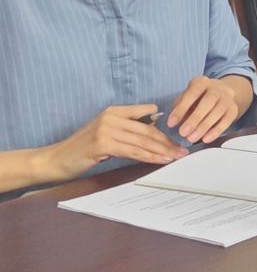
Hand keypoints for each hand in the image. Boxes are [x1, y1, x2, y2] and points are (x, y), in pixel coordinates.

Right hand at [42, 103, 186, 180]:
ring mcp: (107, 129)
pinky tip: (161, 161)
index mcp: (115, 110)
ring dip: (163, 150)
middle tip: (184, 150)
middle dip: (168, 141)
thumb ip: (127, 129)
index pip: (148, 115)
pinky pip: (133, 151)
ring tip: (177, 157)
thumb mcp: (106, 133)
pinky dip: (149, 157)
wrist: (56, 159)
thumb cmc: (83, 148)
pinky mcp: (103, 144)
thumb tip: (154, 132)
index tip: (179, 136)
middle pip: (148, 130)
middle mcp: (112, 116)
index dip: (164, 127)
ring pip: (143, 141)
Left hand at [166, 75, 247, 143]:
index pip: (192, 93)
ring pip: (218, 111)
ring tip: (191, 138)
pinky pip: (227, 121)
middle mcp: (216, 88)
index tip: (171, 123)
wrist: (222, 92)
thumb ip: (180, 107)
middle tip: (183, 132)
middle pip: (208, 102)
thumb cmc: (198, 97)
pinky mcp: (233, 109)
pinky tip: (206, 139)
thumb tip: (173, 122)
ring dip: (204, 127)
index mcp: (201, 82)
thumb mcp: (187, 97)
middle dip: (195, 118)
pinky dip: (216, 131)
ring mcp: (227, 98)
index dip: (181, 108)